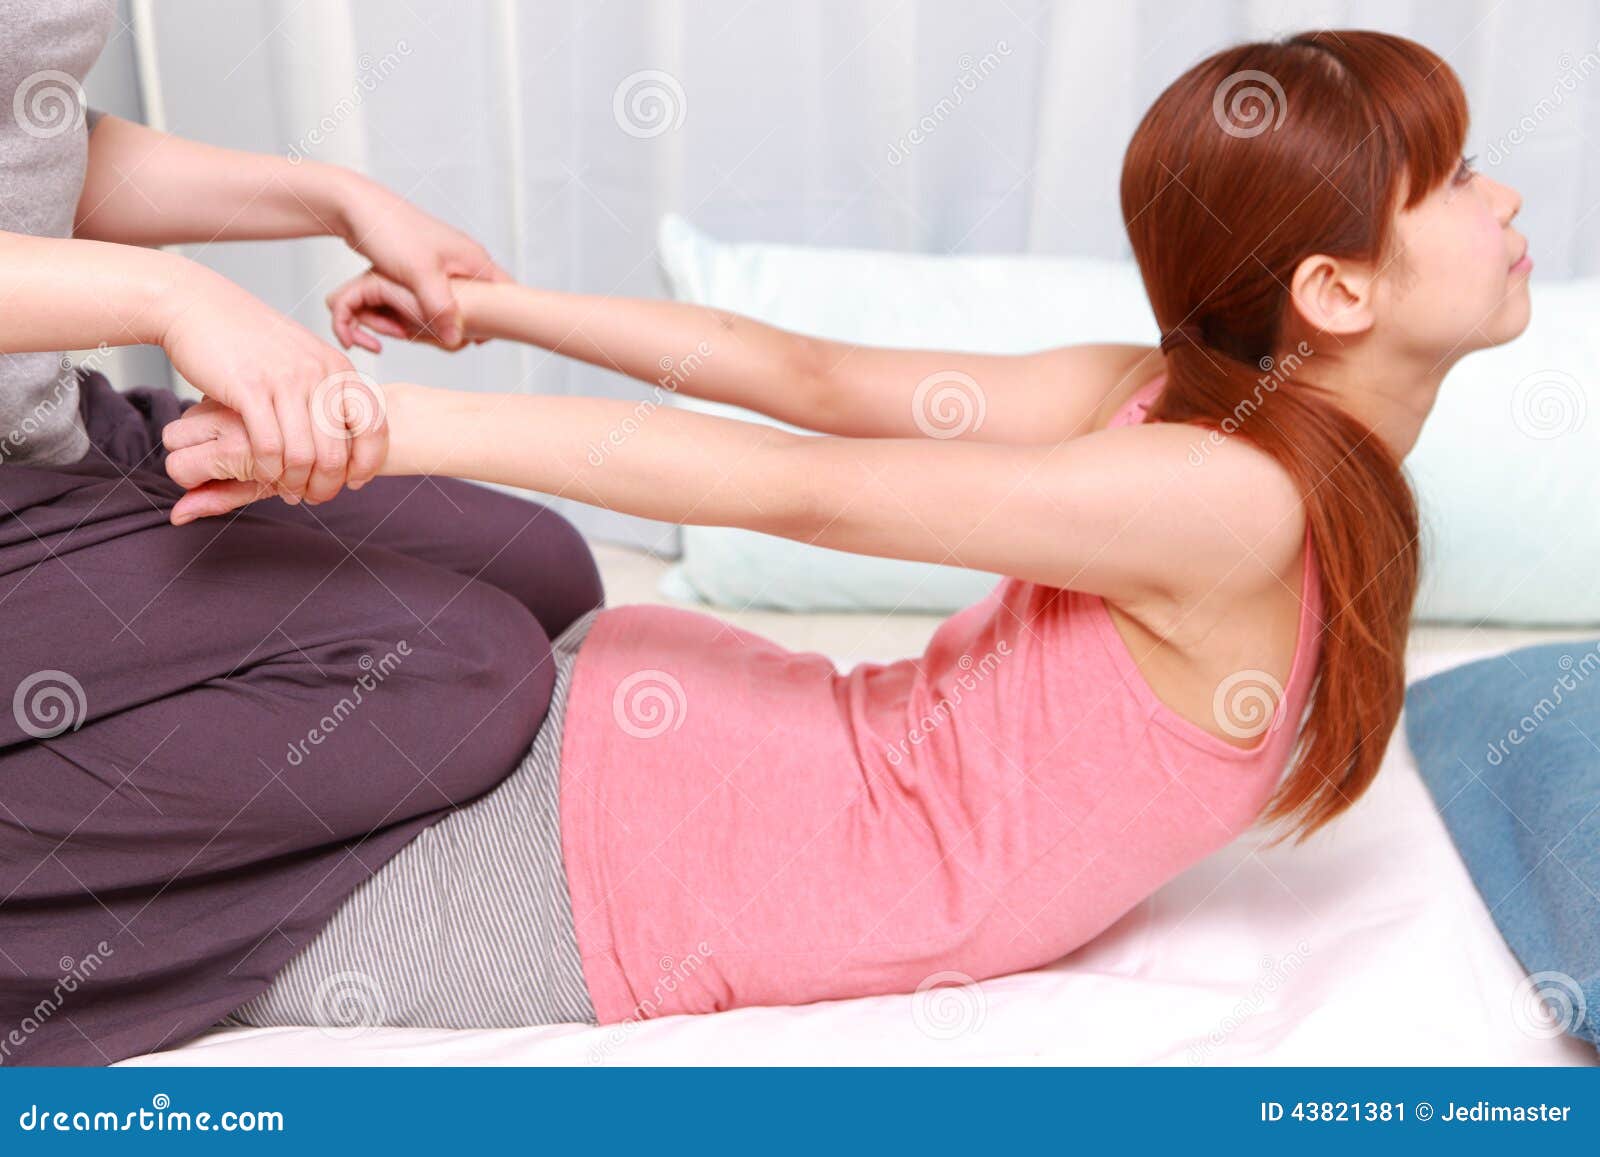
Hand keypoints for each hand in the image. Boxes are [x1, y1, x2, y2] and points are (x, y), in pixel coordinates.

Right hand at [157, 264, 387, 505]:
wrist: (199, 306)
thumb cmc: (249, 340)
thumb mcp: (303, 357)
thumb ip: (326, 389)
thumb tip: (347, 432)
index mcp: (338, 367)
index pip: (374, 425)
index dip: (368, 461)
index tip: (355, 480)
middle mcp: (319, 373)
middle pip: (339, 450)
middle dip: (328, 483)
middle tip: (315, 496)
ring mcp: (285, 380)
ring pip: (304, 455)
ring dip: (297, 483)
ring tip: (289, 491)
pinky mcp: (250, 389)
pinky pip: (269, 446)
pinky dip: (268, 470)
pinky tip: (262, 474)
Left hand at [328, 177, 509, 351]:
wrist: (358, 207)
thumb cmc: (392, 232)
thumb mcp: (420, 273)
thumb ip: (440, 308)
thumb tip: (456, 341)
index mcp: (474, 259)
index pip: (506, 293)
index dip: (502, 320)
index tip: (482, 341)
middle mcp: (465, 258)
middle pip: (483, 300)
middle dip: (472, 324)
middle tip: (457, 344)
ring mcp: (446, 260)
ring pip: (458, 298)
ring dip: (448, 317)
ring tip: (436, 334)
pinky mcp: (426, 263)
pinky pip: (438, 293)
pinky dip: (431, 308)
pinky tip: (418, 319)